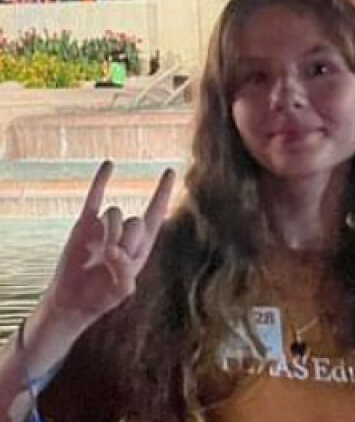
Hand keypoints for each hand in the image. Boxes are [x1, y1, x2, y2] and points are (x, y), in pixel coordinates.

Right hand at [41, 161, 175, 331]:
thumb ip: (124, 273)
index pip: (156, 214)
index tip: (170, 171)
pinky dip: (101, 181)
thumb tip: (114, 251)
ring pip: (115, 213)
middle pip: (136, 220)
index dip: (163, 193)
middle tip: (114, 257)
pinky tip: (110, 164)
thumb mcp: (121, 290)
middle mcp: (125, 232)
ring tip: (102, 253)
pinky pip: (94, 199)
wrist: (73, 302)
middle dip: (127, 239)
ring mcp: (104, 227)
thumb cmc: (101, 297)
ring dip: (111, 231)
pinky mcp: (84, 226)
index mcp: (141, 245)